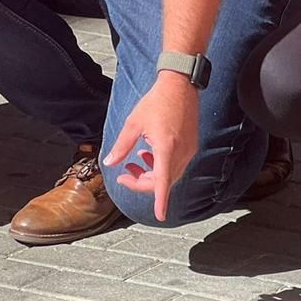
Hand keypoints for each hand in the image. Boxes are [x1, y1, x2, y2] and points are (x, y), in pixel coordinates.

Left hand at [103, 73, 199, 221]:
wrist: (180, 85)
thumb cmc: (156, 101)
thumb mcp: (134, 123)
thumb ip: (122, 146)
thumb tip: (109, 162)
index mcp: (166, 147)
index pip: (162, 182)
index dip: (160, 200)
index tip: (159, 215)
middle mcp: (181, 152)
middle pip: (163, 181)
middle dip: (142, 183)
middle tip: (124, 175)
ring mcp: (189, 149)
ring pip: (169, 174)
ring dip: (151, 175)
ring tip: (135, 161)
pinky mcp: (191, 145)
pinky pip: (176, 165)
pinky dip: (161, 166)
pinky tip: (148, 154)